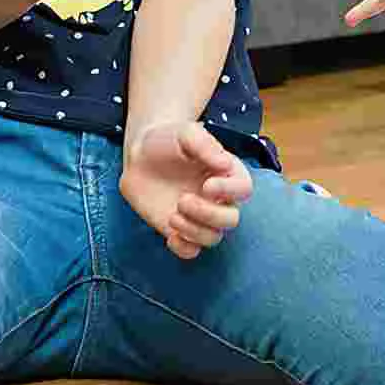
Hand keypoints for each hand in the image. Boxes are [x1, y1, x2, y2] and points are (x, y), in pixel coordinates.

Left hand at [121, 122, 252, 259]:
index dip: (229, 192)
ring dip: (194, 231)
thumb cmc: (168, 140)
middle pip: (231, 220)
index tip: (206, 185)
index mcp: (226, 174)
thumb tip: (224, 164)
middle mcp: (219, 199)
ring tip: (173, 215)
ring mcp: (200, 217)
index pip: (244, 189)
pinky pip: (192, 251)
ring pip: (213, 238)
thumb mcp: (186, 133)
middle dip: (208, 214)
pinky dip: (184, 248)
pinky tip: (170, 235)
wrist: (140, 156)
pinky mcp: (181, 230)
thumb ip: (204, 144)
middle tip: (183, 200)